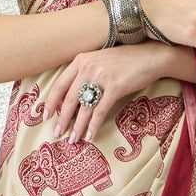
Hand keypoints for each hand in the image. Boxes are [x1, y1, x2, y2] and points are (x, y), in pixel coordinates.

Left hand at [35, 43, 175, 144]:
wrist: (150, 56)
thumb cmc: (125, 61)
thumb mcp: (100, 61)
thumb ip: (84, 73)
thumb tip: (71, 97)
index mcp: (81, 60)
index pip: (59, 84)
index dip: (51, 102)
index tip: (46, 115)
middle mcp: (88, 67)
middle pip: (69, 98)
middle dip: (62, 119)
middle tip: (57, 133)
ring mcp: (101, 77)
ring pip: (83, 108)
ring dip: (77, 127)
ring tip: (73, 139)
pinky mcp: (115, 87)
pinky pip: (99, 111)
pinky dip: (93, 126)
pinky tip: (90, 136)